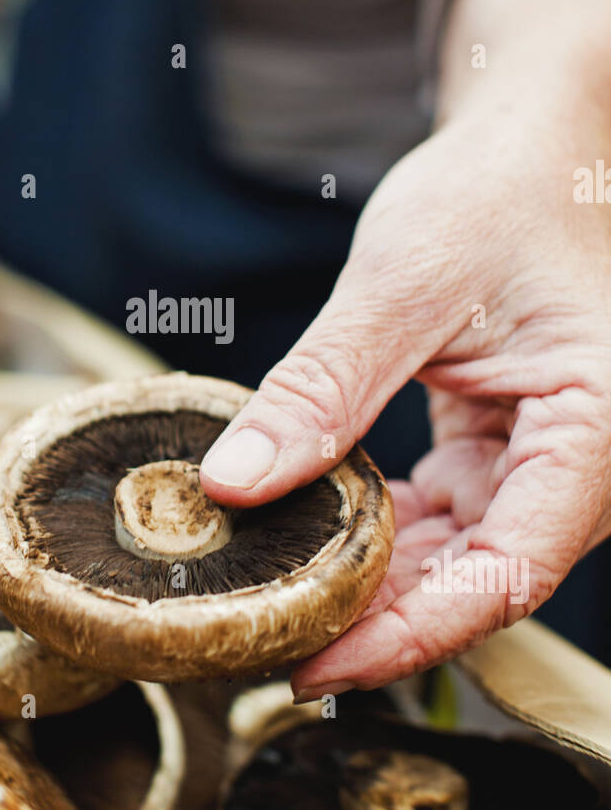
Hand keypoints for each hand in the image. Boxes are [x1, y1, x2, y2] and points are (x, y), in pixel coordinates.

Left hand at [199, 104, 610, 699]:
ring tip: (276, 598)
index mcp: (597, 430)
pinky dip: (381, 533)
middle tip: (265, 638)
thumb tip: (235, 483)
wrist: (536, 145)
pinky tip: (312, 535)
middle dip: (376, 620)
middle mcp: (587, 463)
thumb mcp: (403, 283)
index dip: (408, 635)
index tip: (312, 665)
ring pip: (459, 559)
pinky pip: (447, 518)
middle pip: (479, 581)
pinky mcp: (508, 448)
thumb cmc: (499, 190)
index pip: (505, 574)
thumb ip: (323, 388)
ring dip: (373, 582)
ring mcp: (546, 461)